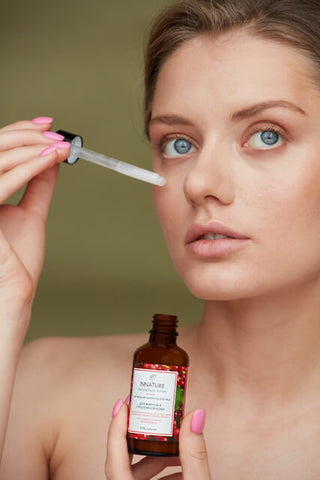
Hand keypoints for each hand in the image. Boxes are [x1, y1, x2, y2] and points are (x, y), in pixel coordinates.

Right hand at [0, 118, 69, 342]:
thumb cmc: (17, 263)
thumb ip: (37, 187)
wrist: (14, 295)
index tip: (47, 126)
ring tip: (58, 147)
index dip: (18, 132)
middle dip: (25, 135)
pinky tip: (49, 160)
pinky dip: (28, 167)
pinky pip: (2, 182)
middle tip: (54, 134)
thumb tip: (51, 161)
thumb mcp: (30, 216)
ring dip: (30, 147)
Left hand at [105, 399, 210, 479]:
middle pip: (123, 464)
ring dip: (157, 458)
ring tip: (179, 445)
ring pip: (134, 475)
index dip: (116, 429)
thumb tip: (195, 414)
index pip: (114, 460)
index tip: (124, 404)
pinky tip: (182, 468)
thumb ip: (195, 454)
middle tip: (154, 415)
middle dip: (143, 439)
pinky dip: (161, 474)